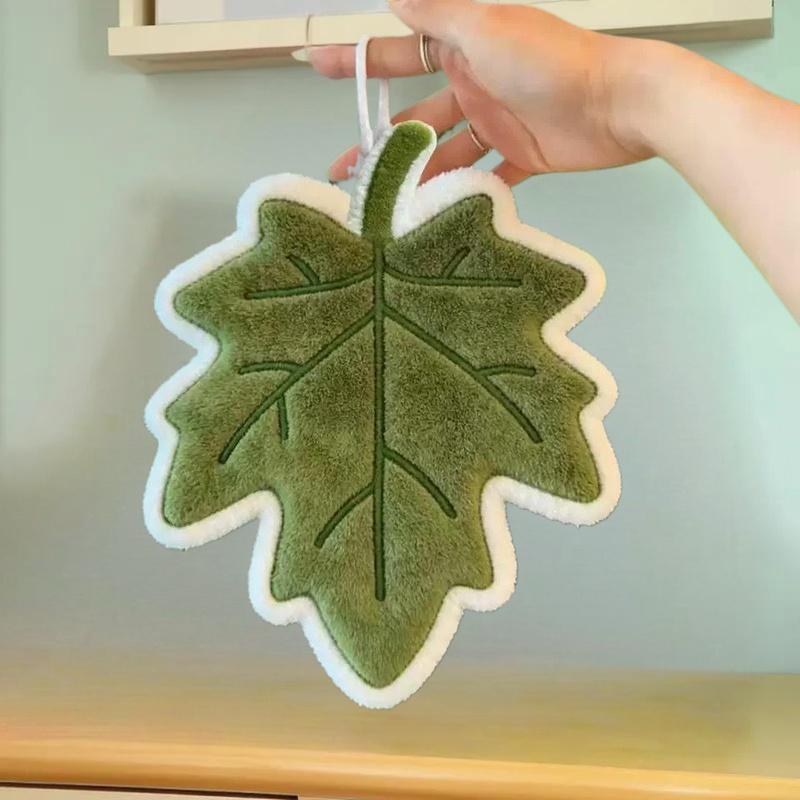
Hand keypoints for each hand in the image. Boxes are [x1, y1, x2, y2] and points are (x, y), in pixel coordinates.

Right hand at [307, 0, 658, 184]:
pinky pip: (486, 175)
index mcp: (462, 48)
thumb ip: (435, 14)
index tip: (317, 67)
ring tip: (385, 205)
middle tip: (345, 170)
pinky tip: (438, 211)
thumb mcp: (482, 27)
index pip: (398, 54)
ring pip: (445, 152)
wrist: (617, 102)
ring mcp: (497, 122)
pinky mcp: (522, 154)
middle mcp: (475, 84)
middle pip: (415, 117)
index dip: (357, 61)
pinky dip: (465, 191)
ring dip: (417, 175)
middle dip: (380, 142)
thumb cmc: (550, 59)